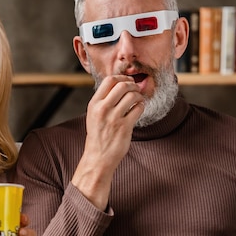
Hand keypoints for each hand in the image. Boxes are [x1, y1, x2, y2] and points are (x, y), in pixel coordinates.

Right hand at [72, 75, 144, 208]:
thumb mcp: (94, 115)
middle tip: (136, 89)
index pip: (109, 80)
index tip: (127, 81)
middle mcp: (103, 109)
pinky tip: (139, 109)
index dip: (122, 78)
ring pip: (132, 95)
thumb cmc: (98, 136)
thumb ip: (103, 101)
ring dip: (138, 95)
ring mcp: (114, 118)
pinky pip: (138, 108)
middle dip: (132, 85)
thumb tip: (120, 85)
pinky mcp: (124, 127)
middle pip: (122, 85)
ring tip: (138, 99)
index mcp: (94, 104)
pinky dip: (141, 106)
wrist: (98, 157)